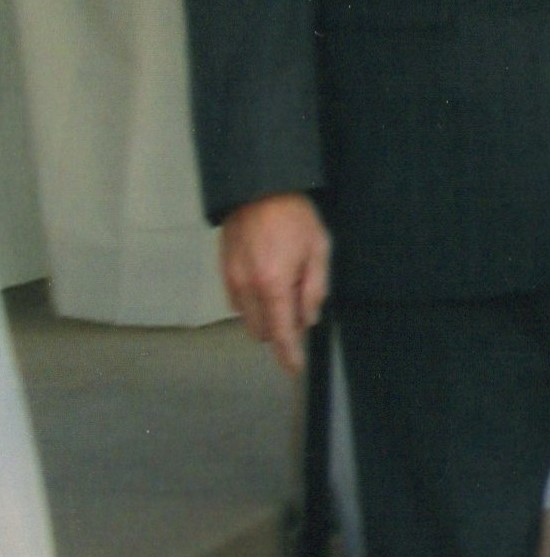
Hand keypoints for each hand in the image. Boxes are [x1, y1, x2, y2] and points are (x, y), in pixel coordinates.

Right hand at [220, 193, 330, 376]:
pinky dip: (252, 301)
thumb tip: (308, 319)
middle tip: (298, 299)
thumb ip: (315, 289)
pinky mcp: (224, 272)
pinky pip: (236, 302)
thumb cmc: (293, 216)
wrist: (258, 187)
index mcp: (274, 284)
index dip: (288, 355)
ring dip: (266, 314)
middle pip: (262, 331)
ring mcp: (232, 280)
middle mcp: (248, 287)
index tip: (294, 369)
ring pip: (248, 319)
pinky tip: (266, 279)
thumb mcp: (318, 249)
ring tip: (282, 282)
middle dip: (280, 327)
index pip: (281, 333)